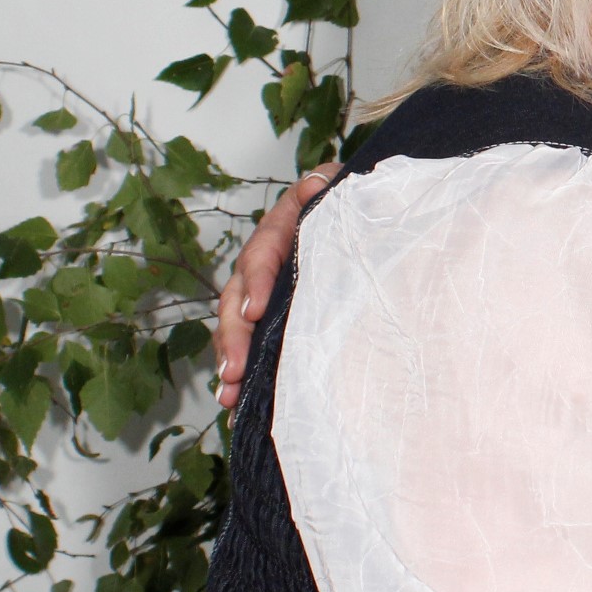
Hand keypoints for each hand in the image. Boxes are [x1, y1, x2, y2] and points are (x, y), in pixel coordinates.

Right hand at [216, 165, 335, 407]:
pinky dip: (242, 375)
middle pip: (237, 299)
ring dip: (229, 361)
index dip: (256, 281)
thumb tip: (315, 185)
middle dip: (233, 337)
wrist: (363, 215)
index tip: (255, 311)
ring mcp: (265, 293)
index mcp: (281, 230)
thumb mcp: (345, 189)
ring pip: (236, 327)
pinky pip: (250, 345)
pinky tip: (237, 406)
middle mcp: (264, 264)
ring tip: (228, 394)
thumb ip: (330, 187)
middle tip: (234, 370)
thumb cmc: (353, 202)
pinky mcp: (274, 318)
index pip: (262, 254)